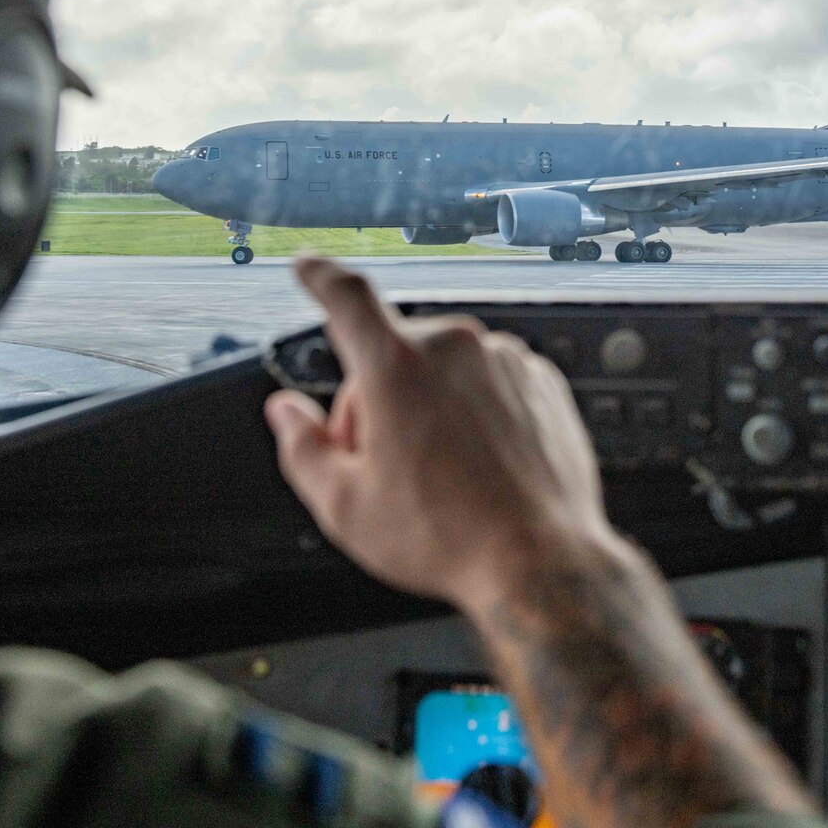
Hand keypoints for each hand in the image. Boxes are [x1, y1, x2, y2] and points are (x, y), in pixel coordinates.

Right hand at [264, 257, 614, 611]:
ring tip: (439, 476)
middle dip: (376, 400)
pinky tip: (477, 467)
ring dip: (429, 405)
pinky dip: (475, 413)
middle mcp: (455, 347)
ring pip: (443, 370)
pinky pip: (489, 383)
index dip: (319, 276)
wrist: (540, 562)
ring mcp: (505, 360)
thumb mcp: (344, 506)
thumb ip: (302, 447)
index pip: (345, 297)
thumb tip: (286, 412)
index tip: (309, 265)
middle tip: (382, 466)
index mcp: (397, 366)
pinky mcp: (541, 381)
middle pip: (392, 355)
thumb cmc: (446, 537)